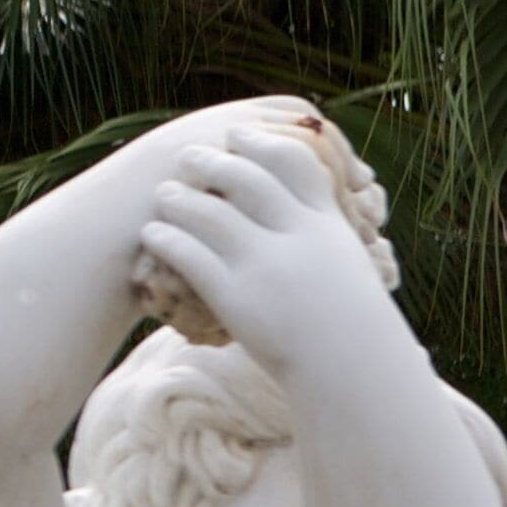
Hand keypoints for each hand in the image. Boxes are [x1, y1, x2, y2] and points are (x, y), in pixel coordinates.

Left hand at [135, 128, 405, 379]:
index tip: (239, 134)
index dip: (263, 143)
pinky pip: (191, 256)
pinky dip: (167, 239)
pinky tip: (151, 234)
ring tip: (163, 193)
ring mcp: (267, 266)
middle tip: (188, 155)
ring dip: (181, 198)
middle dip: (214, 162)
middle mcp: (299, 238)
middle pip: (247, 180)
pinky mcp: (237, 297)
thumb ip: (321, 234)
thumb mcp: (347, 265)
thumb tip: (296, 209)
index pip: (296, 164)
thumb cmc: (350, 323)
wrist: (355, 371)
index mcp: (328, 225)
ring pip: (211, 214)